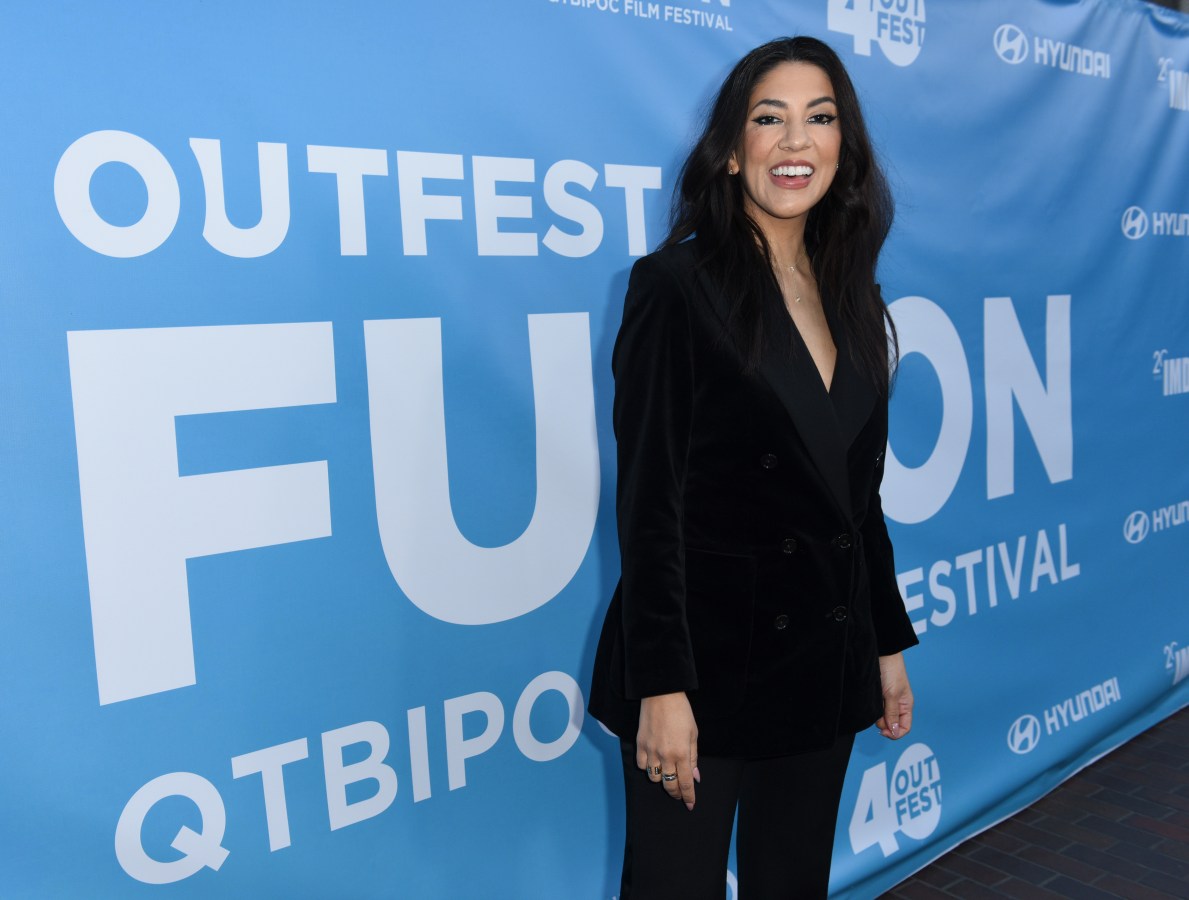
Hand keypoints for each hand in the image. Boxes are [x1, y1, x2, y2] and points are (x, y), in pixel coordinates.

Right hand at [636, 692, 698, 809]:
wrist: (661, 694)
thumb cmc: (681, 712)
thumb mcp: (693, 734)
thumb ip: (693, 758)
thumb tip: (695, 776)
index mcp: (682, 753)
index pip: (685, 783)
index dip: (688, 796)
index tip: (690, 804)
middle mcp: (665, 755)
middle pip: (669, 784)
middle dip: (675, 793)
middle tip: (679, 794)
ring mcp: (651, 750)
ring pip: (654, 778)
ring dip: (662, 779)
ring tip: (667, 773)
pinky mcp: (640, 744)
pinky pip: (642, 765)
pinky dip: (648, 768)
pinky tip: (653, 763)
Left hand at [876, 653, 912, 739]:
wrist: (882, 653)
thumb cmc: (891, 670)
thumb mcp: (892, 694)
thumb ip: (892, 713)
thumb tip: (893, 732)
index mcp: (906, 706)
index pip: (904, 728)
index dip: (894, 733)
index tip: (882, 731)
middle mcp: (897, 705)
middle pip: (891, 724)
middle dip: (883, 723)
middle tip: (876, 712)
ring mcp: (886, 701)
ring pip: (881, 717)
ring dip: (876, 715)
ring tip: (873, 703)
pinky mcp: (877, 696)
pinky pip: (875, 709)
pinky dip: (871, 709)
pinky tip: (869, 702)